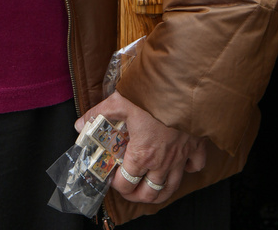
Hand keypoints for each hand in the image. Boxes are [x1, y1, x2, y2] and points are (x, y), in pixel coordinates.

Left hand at [75, 92, 205, 204]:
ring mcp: (181, 156)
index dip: (116, 184)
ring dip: (159, 192)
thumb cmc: (152, 93)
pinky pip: (195, 166)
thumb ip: (98, 114)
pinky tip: (180, 163)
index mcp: (143, 153)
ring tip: (150, 188)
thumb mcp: (120, 101)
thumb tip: (80, 124)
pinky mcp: (196, 146)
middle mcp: (163, 161)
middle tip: (128, 187)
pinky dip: (187, 169)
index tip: (112, 176)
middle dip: (136, 195)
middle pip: (149, 193)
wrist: (183, 83)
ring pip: (172, 187)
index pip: (126, 182)